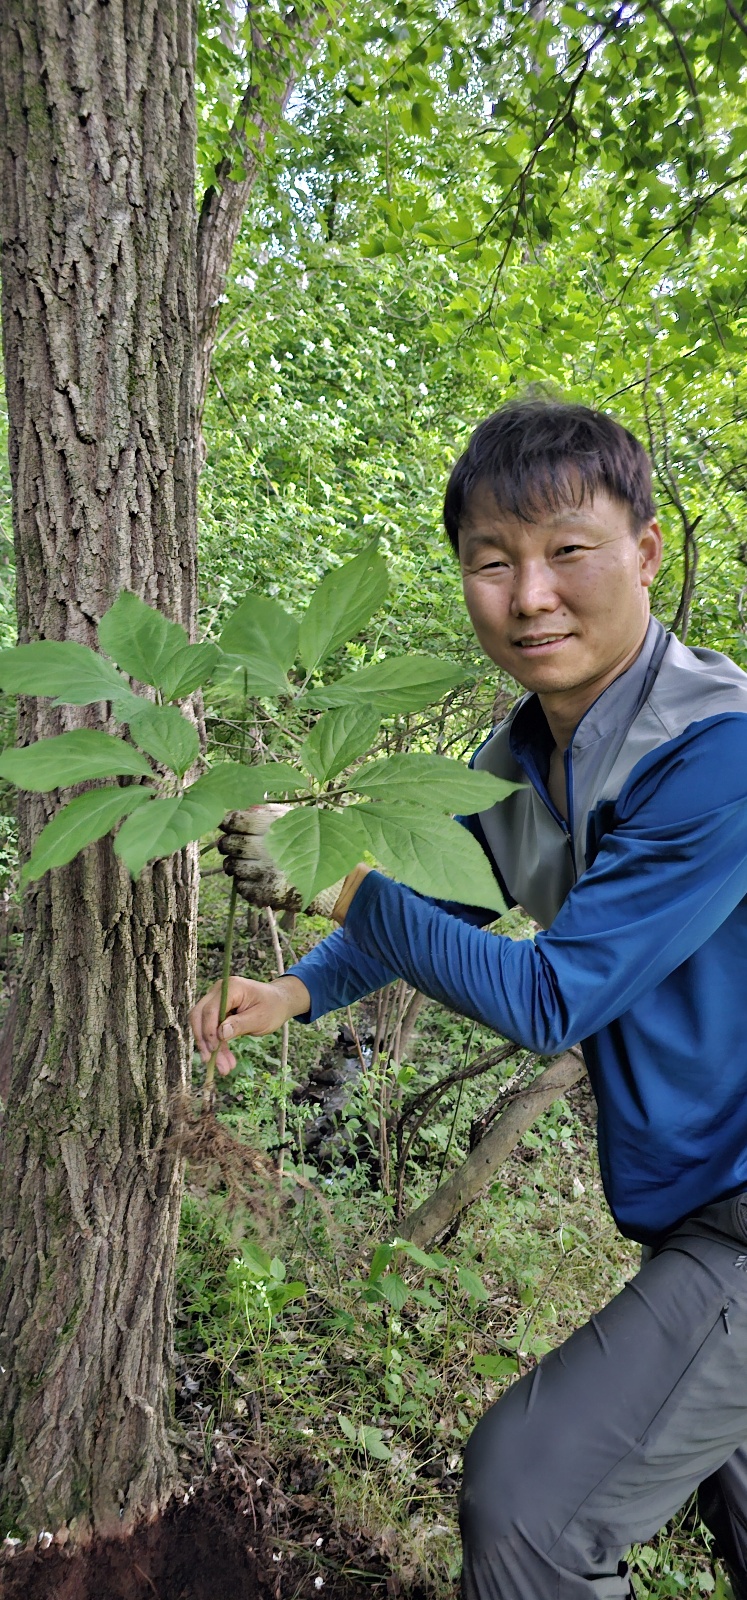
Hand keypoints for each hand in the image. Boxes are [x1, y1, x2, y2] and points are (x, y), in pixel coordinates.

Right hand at [189, 974, 310, 1075]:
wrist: (278, 1002)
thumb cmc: (272, 1007)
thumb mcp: (260, 1018)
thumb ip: (240, 1024)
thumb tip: (220, 1033)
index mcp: (231, 988)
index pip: (210, 1010)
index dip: (209, 1031)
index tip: (214, 1050)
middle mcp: (218, 991)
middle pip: (200, 1016)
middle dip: (204, 1040)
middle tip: (210, 1061)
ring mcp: (216, 1000)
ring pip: (203, 1025)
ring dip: (210, 1047)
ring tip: (223, 1068)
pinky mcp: (217, 1011)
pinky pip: (211, 1029)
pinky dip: (217, 1045)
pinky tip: (225, 1061)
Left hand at [217, 804, 344, 914]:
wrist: (336, 880)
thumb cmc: (315, 844)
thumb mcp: (295, 820)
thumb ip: (267, 814)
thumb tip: (239, 809)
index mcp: (273, 825)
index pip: (235, 820)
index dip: (227, 823)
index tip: (227, 826)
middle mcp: (267, 847)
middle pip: (229, 844)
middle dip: (227, 845)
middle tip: (232, 847)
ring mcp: (266, 871)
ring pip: (232, 868)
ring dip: (234, 866)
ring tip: (244, 864)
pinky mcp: (267, 893)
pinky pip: (242, 888)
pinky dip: (244, 884)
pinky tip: (255, 879)